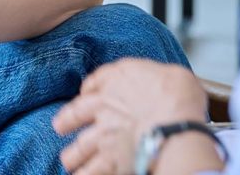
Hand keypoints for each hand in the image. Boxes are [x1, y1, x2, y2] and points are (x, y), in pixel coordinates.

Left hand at [53, 59, 206, 173]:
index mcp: (118, 78)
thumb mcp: (172, 73)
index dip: (90, 87)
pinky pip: (93, 172)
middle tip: (60, 126)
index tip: (87, 93)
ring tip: (69, 160)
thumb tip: (167, 82)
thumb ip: (159, 78)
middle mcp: (104, 105)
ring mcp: (104, 135)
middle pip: (75, 114)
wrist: (175, 126)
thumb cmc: (178, 96)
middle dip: (66, 121)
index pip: (95, 80)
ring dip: (73, 155)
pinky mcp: (110, 160)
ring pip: (79, 148)